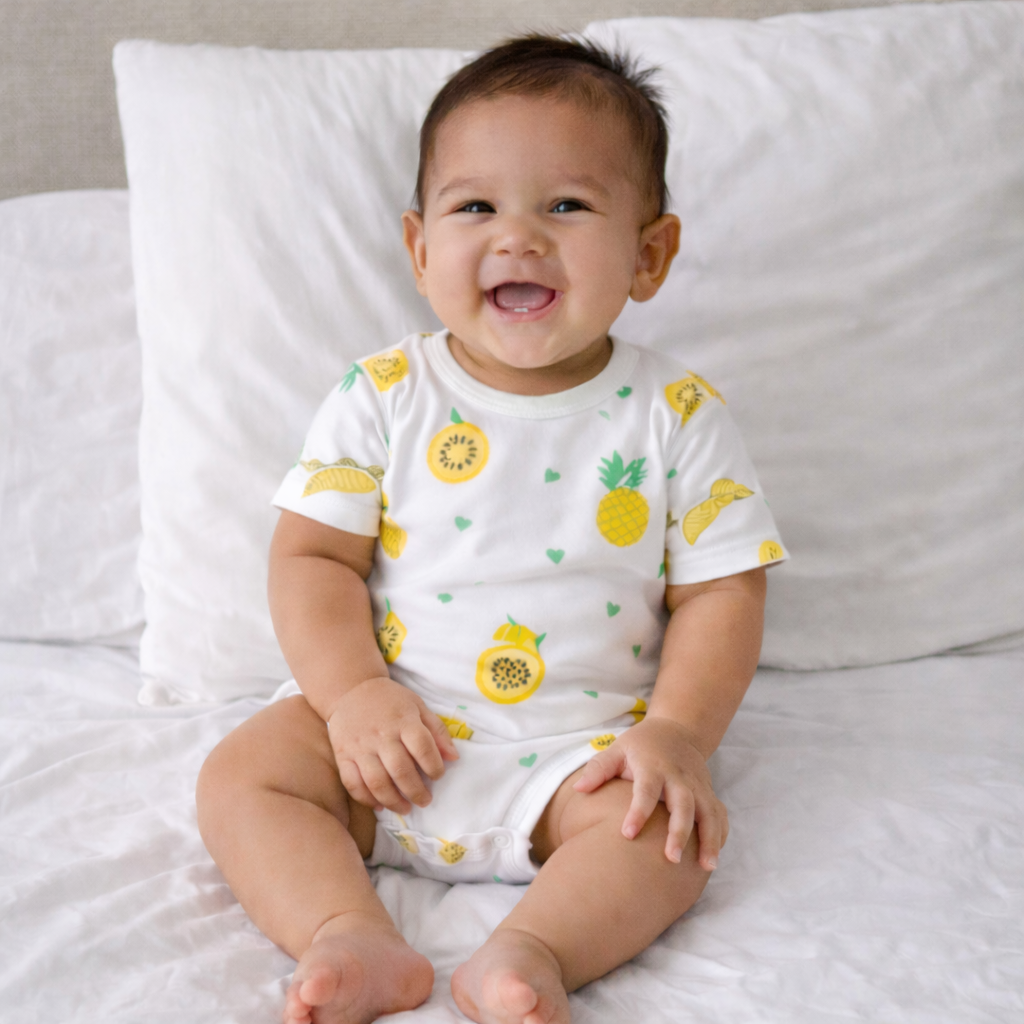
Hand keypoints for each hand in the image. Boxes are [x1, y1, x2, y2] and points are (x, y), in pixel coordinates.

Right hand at [326, 676, 458, 814]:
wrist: (351, 689)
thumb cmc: (390, 700)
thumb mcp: (418, 706)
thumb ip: (437, 731)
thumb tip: (453, 757)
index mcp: (403, 720)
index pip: (422, 747)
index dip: (434, 766)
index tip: (438, 776)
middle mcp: (381, 735)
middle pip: (400, 770)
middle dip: (416, 791)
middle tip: (425, 800)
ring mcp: (360, 747)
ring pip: (376, 782)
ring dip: (393, 801)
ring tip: (406, 808)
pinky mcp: (343, 755)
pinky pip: (352, 783)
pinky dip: (366, 799)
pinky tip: (379, 805)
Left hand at [573, 716, 727, 869]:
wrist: (677, 730)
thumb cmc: (640, 746)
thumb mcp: (617, 749)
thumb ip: (598, 769)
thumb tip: (578, 789)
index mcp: (652, 766)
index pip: (646, 790)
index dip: (638, 811)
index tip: (627, 834)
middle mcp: (678, 776)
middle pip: (683, 804)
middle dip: (679, 831)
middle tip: (672, 859)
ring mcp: (697, 785)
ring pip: (708, 812)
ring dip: (708, 839)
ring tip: (705, 867)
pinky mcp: (709, 792)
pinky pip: (719, 814)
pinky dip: (720, 835)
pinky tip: (713, 858)